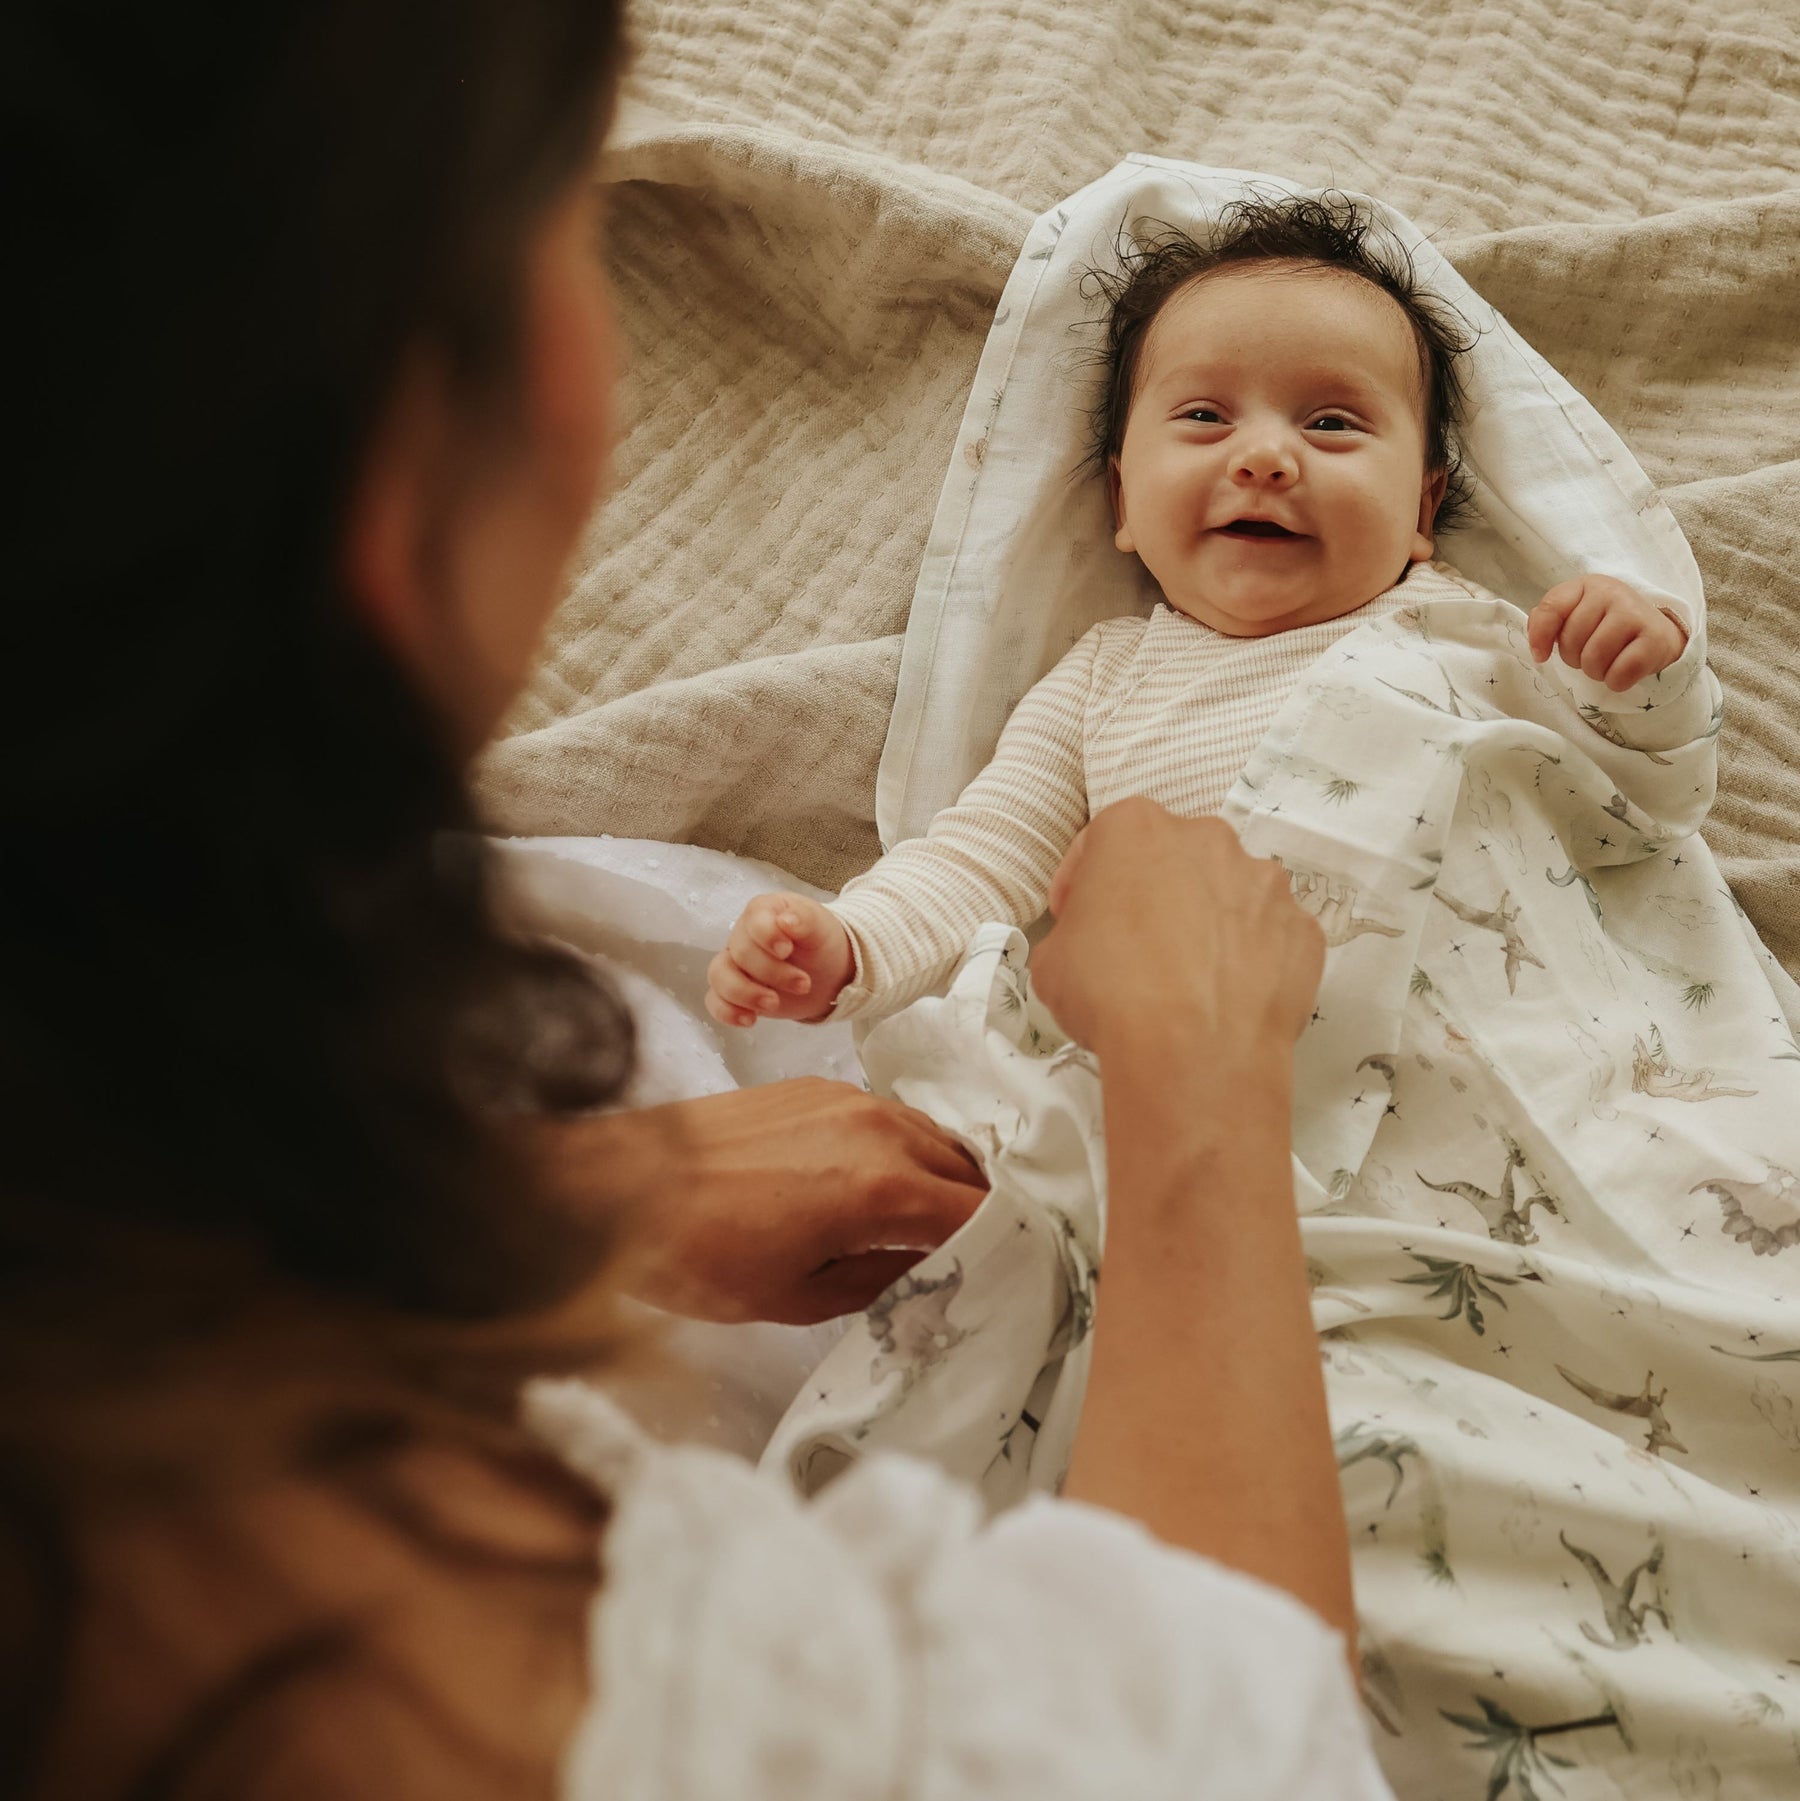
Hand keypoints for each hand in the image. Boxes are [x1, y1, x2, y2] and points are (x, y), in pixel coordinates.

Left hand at [540, 1079, 985, 1323]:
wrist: (620, 1185)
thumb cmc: (701, 1255)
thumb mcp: (799, 1297)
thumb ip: (880, 1281)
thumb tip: (926, 1275)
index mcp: (882, 1188)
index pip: (979, 1215)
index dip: (1004, 1246)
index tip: (1014, 1274)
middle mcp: (878, 1129)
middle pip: (966, 1170)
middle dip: (980, 1213)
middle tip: (978, 1257)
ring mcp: (847, 1099)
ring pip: (930, 1137)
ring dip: (943, 1178)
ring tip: (928, 1227)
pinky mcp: (816, 1087)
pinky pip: (888, 1118)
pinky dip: (903, 1151)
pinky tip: (877, 1187)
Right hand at [706, 892, 854, 1027]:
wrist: (826, 972)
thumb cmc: (820, 942)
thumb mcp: (820, 926)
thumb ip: (804, 919)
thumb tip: (786, 921)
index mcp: (763, 912)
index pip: (753, 920)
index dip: (767, 936)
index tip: (787, 950)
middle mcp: (742, 935)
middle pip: (740, 952)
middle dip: (771, 972)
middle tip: (803, 984)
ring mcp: (734, 964)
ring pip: (719, 976)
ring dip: (745, 993)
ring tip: (774, 1004)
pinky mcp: (734, 992)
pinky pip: (715, 1001)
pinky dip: (727, 1012)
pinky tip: (750, 1019)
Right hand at [1035, 798, 1324, 1066]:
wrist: (1190, 1054)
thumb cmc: (1114, 995)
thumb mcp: (1050, 962)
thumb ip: (1071, 933)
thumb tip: (1085, 947)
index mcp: (1137, 830)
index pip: (1101, 842)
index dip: (1083, 884)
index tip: (1078, 915)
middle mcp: (1208, 841)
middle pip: (1174, 859)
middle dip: (1154, 896)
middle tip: (1134, 948)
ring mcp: (1264, 883)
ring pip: (1229, 893)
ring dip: (1208, 923)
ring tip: (1186, 978)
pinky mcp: (1301, 930)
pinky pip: (1270, 936)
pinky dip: (1251, 958)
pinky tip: (1225, 995)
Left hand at [1526, 575, 1687, 693]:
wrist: (1657, 631)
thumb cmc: (1607, 625)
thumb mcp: (1575, 614)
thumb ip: (1548, 621)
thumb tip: (1537, 648)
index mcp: (1586, 585)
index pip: (1551, 609)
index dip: (1540, 638)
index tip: (1540, 656)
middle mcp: (1612, 593)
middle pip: (1571, 642)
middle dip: (1576, 658)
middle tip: (1592, 653)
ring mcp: (1636, 613)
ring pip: (1594, 660)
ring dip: (1596, 672)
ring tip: (1608, 661)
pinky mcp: (1656, 638)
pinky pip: (1619, 673)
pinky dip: (1616, 681)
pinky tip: (1624, 670)